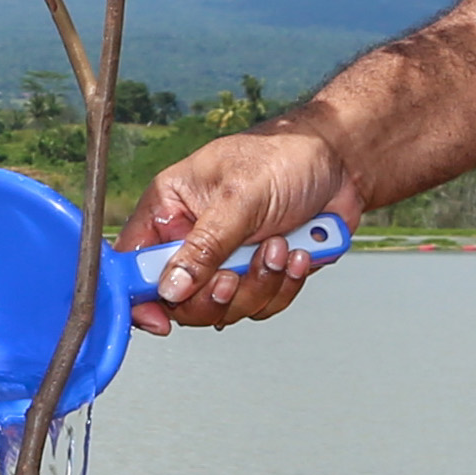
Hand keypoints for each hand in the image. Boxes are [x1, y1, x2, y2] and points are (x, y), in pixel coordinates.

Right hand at [118, 121, 360, 331]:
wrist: (340, 161)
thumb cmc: (283, 157)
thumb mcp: (239, 199)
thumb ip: (203, 246)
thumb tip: (170, 288)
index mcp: (170, 208)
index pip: (135, 262)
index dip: (140, 295)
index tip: (161, 318)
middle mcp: (192, 237)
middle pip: (181, 300)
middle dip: (216, 293)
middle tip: (234, 274)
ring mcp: (226, 258)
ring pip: (225, 307)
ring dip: (259, 283)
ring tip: (279, 247)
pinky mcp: (258, 272)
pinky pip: (260, 304)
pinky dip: (282, 284)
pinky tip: (296, 254)